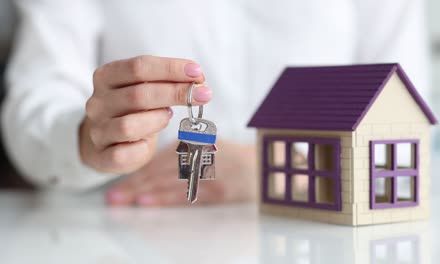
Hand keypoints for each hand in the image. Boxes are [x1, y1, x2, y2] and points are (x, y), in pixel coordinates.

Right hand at [80, 56, 211, 173]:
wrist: (105, 142)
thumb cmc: (133, 112)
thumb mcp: (145, 90)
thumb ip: (166, 84)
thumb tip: (198, 84)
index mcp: (106, 77)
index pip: (139, 67)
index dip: (171, 68)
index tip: (197, 72)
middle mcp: (98, 103)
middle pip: (139, 94)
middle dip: (176, 93)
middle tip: (203, 94)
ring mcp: (98, 131)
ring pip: (129, 126)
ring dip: (158, 120)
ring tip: (168, 117)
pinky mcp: (103, 156)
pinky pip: (125, 153)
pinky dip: (143, 148)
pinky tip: (148, 143)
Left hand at [105, 140, 257, 206]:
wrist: (267, 168)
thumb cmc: (238, 157)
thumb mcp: (214, 144)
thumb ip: (189, 145)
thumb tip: (161, 152)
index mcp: (197, 144)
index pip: (161, 154)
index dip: (138, 163)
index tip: (119, 170)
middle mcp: (199, 157)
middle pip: (159, 170)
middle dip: (134, 181)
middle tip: (111, 192)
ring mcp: (208, 173)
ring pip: (167, 181)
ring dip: (141, 190)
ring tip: (120, 198)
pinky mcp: (217, 191)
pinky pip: (186, 194)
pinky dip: (164, 197)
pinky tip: (146, 201)